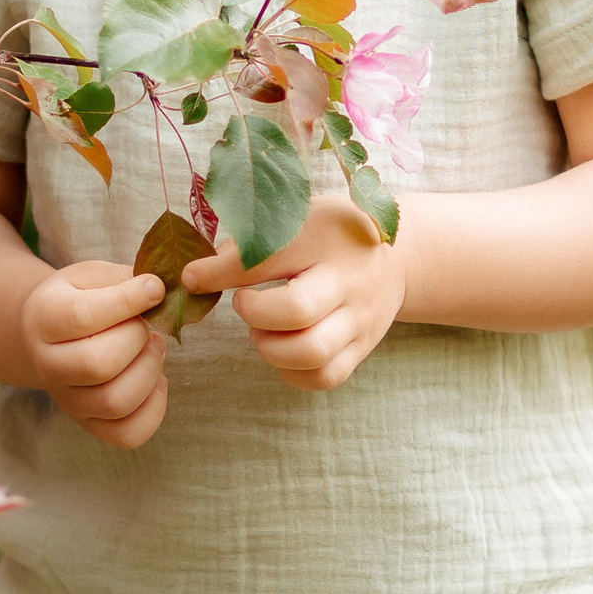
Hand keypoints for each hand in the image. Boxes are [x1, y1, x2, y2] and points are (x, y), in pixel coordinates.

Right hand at [18, 257, 170, 448]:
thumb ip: (122, 279)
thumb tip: (159, 289)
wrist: (48, 335)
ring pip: (115, 402)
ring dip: (149, 372)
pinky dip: (154, 409)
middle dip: (137, 340)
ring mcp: (67, 401)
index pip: (83, 317)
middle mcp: (48, 366)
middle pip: (97, 364)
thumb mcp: (91, 276)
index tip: (155, 289)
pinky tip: (154, 381)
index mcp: (43, 320)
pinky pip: (128, 434)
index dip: (128, 302)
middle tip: (148, 327)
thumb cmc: (77, 299)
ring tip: (153, 349)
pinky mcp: (89, 424)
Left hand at [186, 195, 405, 394]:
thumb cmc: (332, 233)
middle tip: (245, 304)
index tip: (193, 277)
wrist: (399, 255)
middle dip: (255, 314)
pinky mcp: (363, 348)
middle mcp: (348, 281)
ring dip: (271, 348)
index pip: (267, 257)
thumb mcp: (298, 217)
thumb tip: (197, 275)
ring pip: (311, 353)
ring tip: (263, 330)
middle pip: (297, 310)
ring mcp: (360, 320)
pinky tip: (282, 350)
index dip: (220, 272)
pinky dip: (292, 372)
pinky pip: (324, 377)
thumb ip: (251, 241)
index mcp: (325, 238)